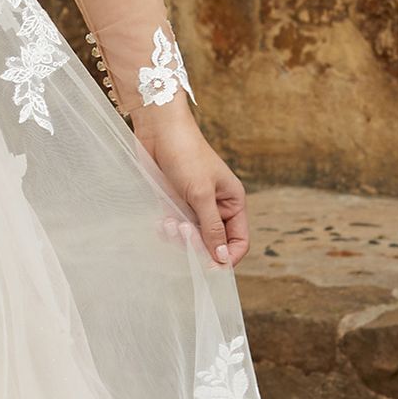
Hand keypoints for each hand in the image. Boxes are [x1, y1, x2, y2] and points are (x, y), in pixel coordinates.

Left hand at [132, 106, 248, 267]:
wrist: (158, 131)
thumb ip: (212, 228)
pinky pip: (174, 231)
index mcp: (232, 203)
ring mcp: (194, 208)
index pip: (238, 241)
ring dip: (178, 238)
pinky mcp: (175, 206)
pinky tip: (160, 221)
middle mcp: (216, 208)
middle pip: (213, 245)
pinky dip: (167, 231)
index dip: (226, 258)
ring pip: (191, 240)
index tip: (208, 266)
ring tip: (168, 223)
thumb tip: (222, 259)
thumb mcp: (202, 194)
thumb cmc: (186, 155)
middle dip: (196, 245)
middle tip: (181, 231)